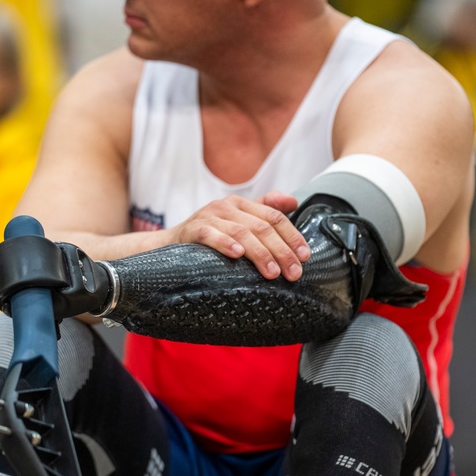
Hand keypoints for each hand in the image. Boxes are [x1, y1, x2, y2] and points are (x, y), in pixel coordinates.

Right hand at [170, 191, 310, 280]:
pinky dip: (225, 244)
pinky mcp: (193, 229)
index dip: (292, 236)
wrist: (170, 244)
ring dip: (260, 254)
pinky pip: (211, 235)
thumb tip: (293, 202)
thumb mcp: (239, 222)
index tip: (305, 257)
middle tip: (294, 273)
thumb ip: (265, 210)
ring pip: (242, 233)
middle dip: (281, 251)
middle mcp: (227, 206)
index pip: (274, 217)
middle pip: (262, 227)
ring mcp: (209, 216)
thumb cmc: (211, 236)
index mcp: (242, 204)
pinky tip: (237, 255)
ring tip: (272, 273)